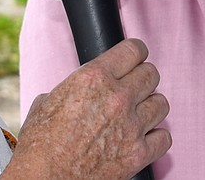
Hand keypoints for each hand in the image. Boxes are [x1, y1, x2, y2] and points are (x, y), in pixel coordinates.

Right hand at [4, 38, 170, 179]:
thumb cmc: (40, 144)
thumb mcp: (48, 101)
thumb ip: (75, 87)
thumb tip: (80, 88)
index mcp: (93, 78)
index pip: (134, 50)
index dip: (136, 52)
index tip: (135, 57)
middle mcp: (116, 98)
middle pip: (151, 74)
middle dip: (142, 77)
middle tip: (134, 86)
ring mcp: (130, 127)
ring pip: (161, 103)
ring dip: (150, 106)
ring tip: (137, 112)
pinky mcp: (137, 154)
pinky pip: (164, 137)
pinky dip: (155, 137)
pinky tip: (141, 137)